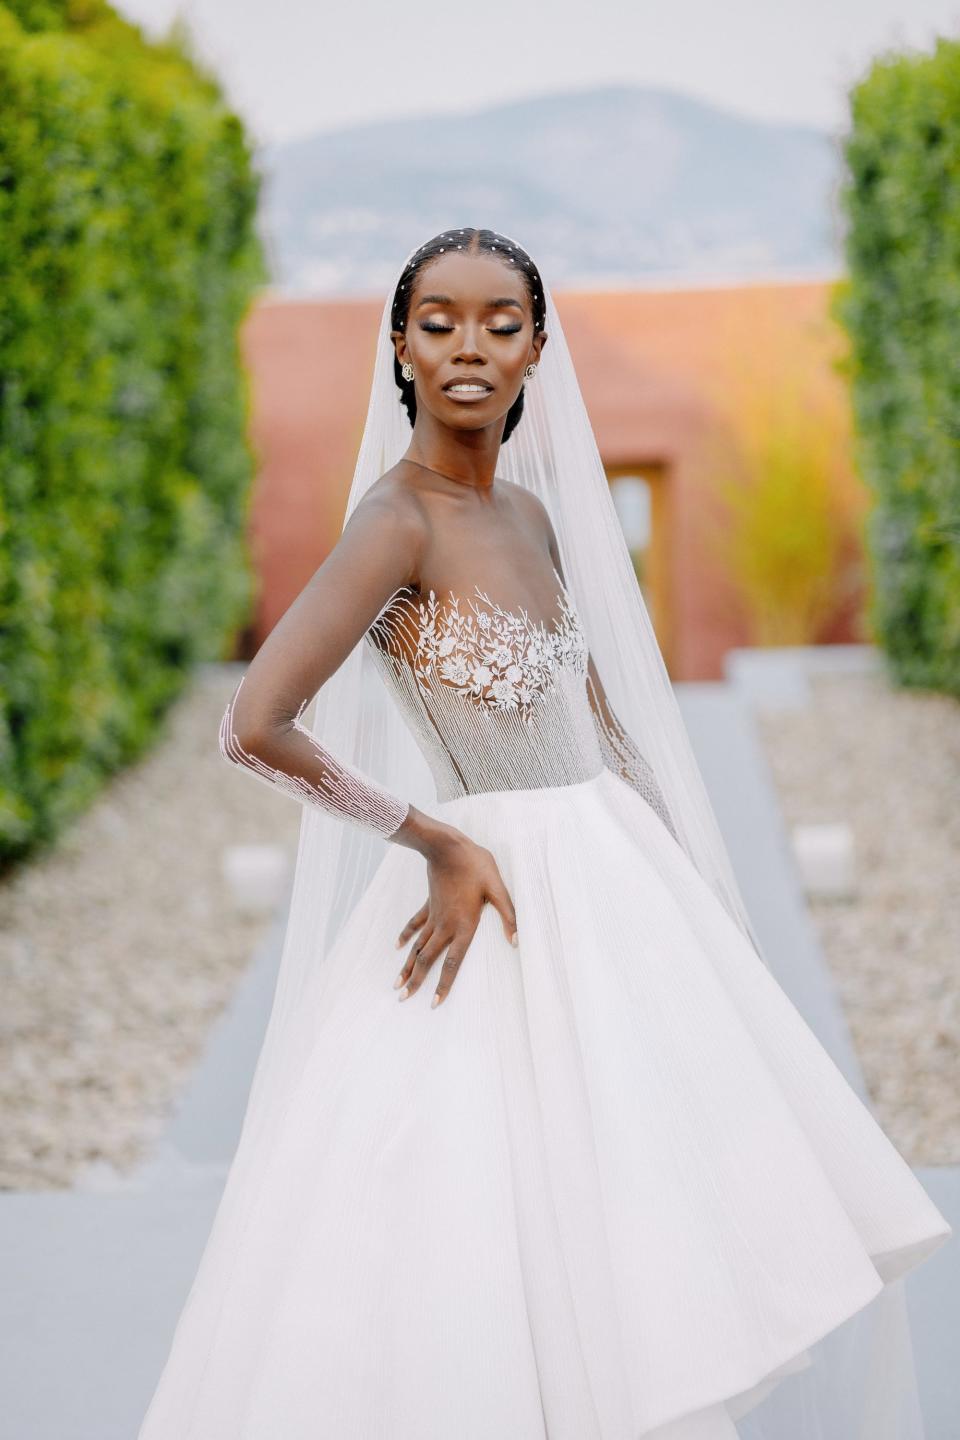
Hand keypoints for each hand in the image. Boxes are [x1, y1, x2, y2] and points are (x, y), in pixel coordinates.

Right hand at [391, 827, 517, 1008]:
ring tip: (396, 984)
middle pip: (428, 959)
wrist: (447, 846)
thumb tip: (516, 941)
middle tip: (404, 999)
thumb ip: (508, 915)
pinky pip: (414, 924)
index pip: (453, 962)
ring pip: (418, 946)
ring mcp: (434, 915)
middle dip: (416, 981)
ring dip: (407, 966)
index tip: (435, 1003)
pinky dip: (406, 936)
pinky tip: (398, 947)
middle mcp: (445, 925)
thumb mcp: (497, 889)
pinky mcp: (429, 904)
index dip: (444, 984)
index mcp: (464, 925)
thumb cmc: (476, 865)